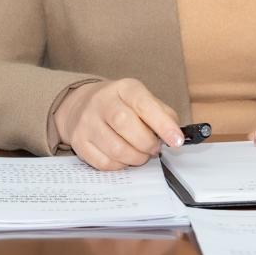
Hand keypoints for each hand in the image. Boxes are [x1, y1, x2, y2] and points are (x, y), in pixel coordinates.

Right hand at [52, 78, 183, 169]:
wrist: (80, 105)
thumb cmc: (120, 105)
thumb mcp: (141, 99)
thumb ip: (162, 114)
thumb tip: (175, 134)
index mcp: (124, 88)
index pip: (144, 104)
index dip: (163, 124)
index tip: (177, 140)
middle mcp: (102, 102)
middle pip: (127, 126)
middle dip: (147, 144)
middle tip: (154, 148)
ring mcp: (87, 122)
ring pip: (116, 149)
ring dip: (136, 158)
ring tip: (141, 154)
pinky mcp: (79, 142)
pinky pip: (104, 163)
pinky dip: (120, 165)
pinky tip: (124, 158)